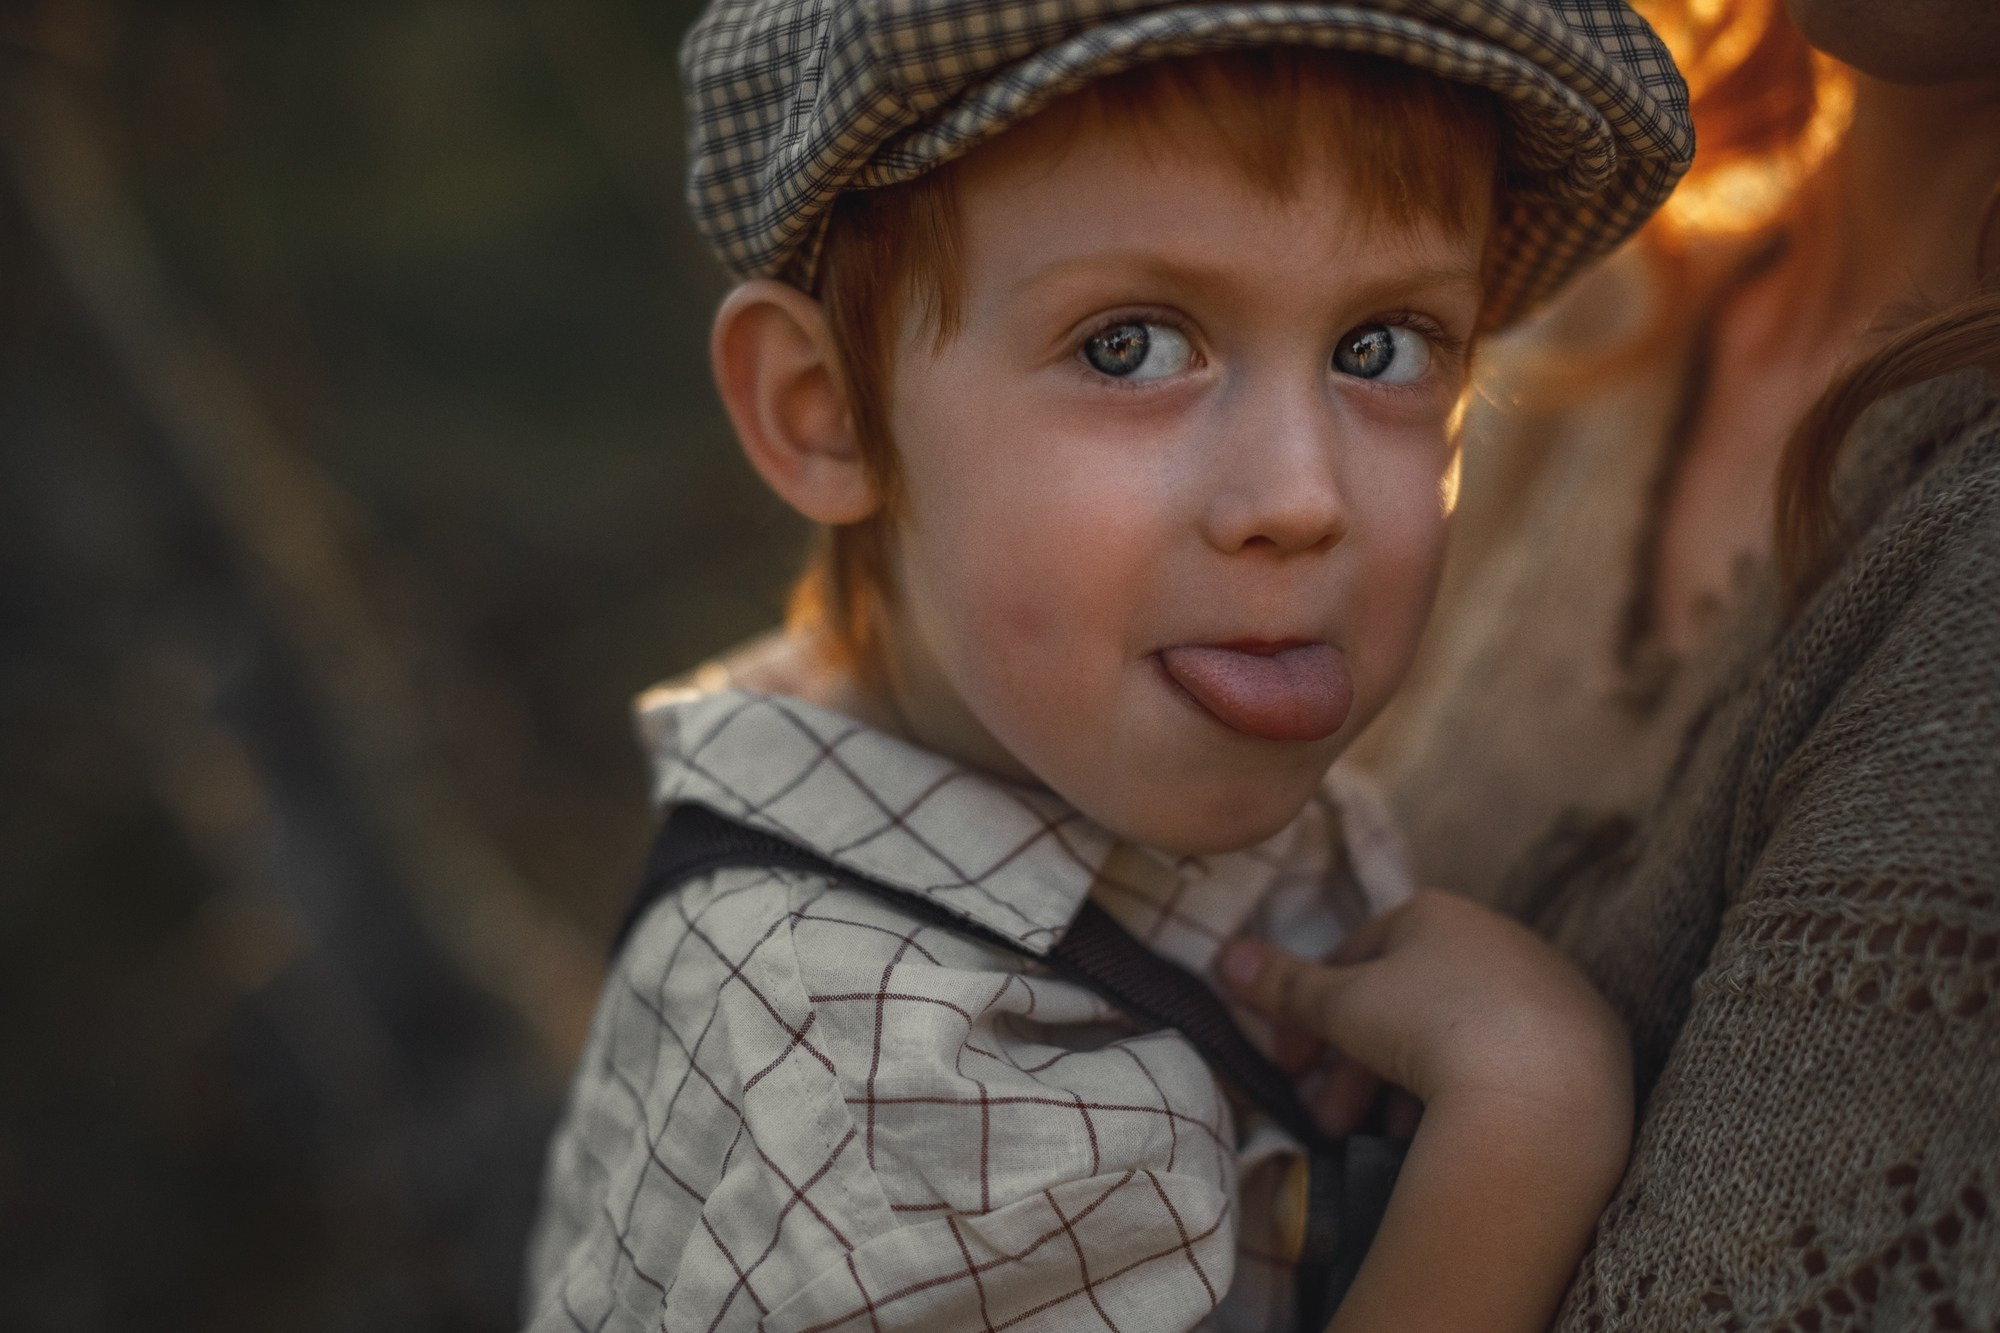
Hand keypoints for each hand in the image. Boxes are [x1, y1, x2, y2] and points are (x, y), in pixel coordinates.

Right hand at [1221, 889, 1629, 1128]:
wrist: (1545, 1090)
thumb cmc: (1430, 1028)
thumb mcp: (1339, 1006)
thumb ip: (1282, 984)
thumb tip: (1226, 957)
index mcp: (1436, 912)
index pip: (1355, 957)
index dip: (1313, 1015)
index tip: (1293, 1068)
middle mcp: (1498, 936)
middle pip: (1404, 1003)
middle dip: (1356, 1066)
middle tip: (1330, 1122)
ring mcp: (1550, 989)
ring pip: (1454, 1037)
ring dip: (1403, 1087)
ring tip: (1380, 1137)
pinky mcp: (1589, 1042)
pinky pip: (1508, 1063)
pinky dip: (1467, 1094)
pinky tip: (1445, 1135)